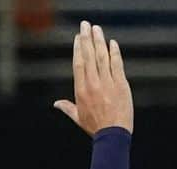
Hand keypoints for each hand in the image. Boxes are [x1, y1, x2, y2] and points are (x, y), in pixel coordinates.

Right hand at [54, 21, 133, 135]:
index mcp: (81, 88)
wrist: (113, 136)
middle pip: (89, 55)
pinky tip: (113, 44)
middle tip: (85, 25)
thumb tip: (56, 104)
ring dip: (99, 41)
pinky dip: (115, 53)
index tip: (78, 37)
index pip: (78, 62)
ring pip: (102, 57)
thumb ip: (67, 107)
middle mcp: (93, 83)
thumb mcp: (78, 118)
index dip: (78, 48)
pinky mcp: (121, 86)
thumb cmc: (96, 128)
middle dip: (86, 38)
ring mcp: (108, 83)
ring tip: (97, 29)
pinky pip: (117, 65)